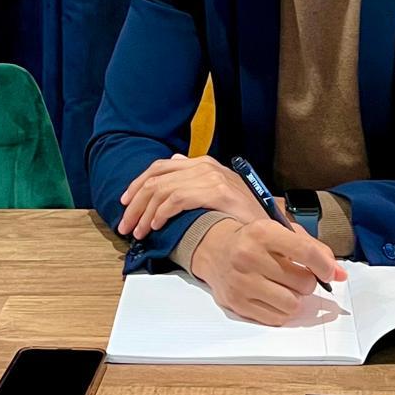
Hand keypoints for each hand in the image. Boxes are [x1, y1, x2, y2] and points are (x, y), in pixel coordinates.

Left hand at [118, 154, 262, 238]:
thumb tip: (174, 162)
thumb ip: (195, 176)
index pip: (160, 168)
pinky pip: (177, 199)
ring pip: (162, 190)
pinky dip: (161, 213)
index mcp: (203, 164)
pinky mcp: (216, 192)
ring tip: (140, 232)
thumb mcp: (218, 190)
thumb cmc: (242, 214)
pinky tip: (157, 226)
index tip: (124, 204)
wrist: (270, 227)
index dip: (137, 185)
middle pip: (156, 178)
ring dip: (145, 213)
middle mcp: (205, 166)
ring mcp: (211, 177)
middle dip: (135, 203)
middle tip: (125, 225)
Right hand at [190, 217, 346, 325]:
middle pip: (303, 283)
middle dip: (307, 282)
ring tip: (285, 287)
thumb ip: (314, 249)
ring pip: (292, 304)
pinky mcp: (237, 303)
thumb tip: (339, 274)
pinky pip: (276, 318)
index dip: (326, 266)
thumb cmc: (254, 240)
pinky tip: (273, 296)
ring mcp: (242, 282)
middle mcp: (249, 256)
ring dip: (295, 298)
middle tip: (295, 275)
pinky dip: (282, 311)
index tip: (331, 273)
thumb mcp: (281, 232)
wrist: (213, 248)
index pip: (306, 252)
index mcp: (263, 232)